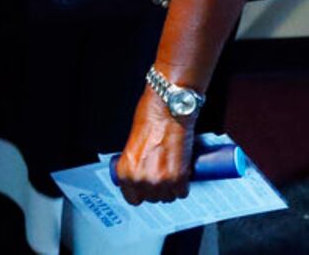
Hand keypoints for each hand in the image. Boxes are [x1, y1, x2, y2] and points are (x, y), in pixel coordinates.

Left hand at [114, 87, 195, 204]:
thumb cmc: (150, 120)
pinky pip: (182, 192)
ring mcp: (160, 181)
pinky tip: (180, 172)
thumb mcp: (132, 146)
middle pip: (152, 199)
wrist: (168, 110)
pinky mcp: (179, 178)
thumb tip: (141, 177)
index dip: (140, 193)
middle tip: (161, 173)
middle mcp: (141, 179)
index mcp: (125, 172)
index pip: (132, 198)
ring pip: (168, 197)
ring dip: (171, 188)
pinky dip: (183, 185)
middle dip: (157, 189)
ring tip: (170, 169)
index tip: (145, 187)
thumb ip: (134, 165)